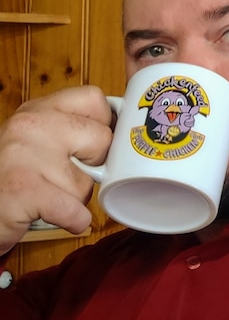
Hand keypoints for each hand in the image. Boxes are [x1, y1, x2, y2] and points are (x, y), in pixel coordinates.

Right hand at [0, 86, 114, 254]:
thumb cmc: (12, 175)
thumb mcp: (35, 138)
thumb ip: (71, 128)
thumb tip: (124, 129)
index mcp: (38, 109)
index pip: (94, 99)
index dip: (105, 124)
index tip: (96, 144)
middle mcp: (31, 125)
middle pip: (102, 139)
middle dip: (95, 166)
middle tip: (66, 177)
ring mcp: (25, 156)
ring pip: (88, 182)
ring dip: (76, 198)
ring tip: (49, 196)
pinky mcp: (23, 191)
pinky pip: (76, 211)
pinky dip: (73, 221)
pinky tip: (53, 216)